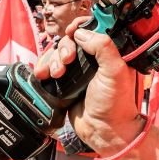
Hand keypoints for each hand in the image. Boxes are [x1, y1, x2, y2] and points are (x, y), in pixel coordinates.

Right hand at [45, 25, 141, 154]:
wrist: (103, 131)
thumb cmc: (115, 104)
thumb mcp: (115, 71)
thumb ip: (103, 47)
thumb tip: (81, 32)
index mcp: (108, 53)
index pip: (91, 30)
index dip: (79, 27)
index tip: (72, 31)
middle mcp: (92, 60)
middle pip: (70, 41)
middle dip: (64, 48)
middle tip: (67, 61)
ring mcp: (77, 72)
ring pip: (57, 54)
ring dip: (52, 59)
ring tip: (56, 74)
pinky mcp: (65, 83)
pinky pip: (49, 68)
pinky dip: (43, 68)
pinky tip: (42, 75)